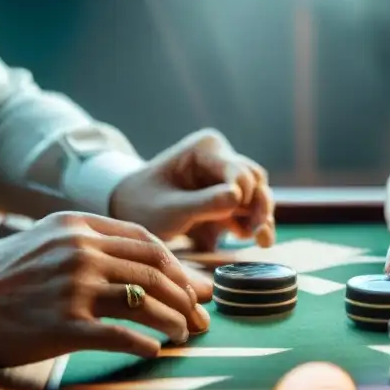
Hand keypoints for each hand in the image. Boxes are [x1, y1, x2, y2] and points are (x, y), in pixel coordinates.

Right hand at [0, 212, 211, 367]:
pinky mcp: (63, 325)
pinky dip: (145, 344)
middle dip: (186, 294)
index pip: (146, 241)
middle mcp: (80, 251)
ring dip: (175, 319)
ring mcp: (73, 287)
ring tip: (188, 334)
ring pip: (145, 300)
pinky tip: (155, 351)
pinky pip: (119, 334)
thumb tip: (141, 262)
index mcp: (78, 225)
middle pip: (154, 270)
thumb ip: (89, 240)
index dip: (177, 264)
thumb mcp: (45, 239)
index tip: (194, 284)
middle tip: (203, 315)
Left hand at [110, 128, 274, 251]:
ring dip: (260, 217)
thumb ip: (203, 203)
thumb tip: (238, 196)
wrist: (128, 212)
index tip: (240, 226)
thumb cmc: (142, 206)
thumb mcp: (169, 209)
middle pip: (254, 180)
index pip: (238, 171)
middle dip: (260, 207)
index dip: (244, 197)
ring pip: (257, 193)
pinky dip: (252, 224)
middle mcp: (221, 157)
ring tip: (262, 241)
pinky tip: (253, 240)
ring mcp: (224, 176)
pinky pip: (248, 208)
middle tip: (261, 236)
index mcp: (206, 148)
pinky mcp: (226, 196)